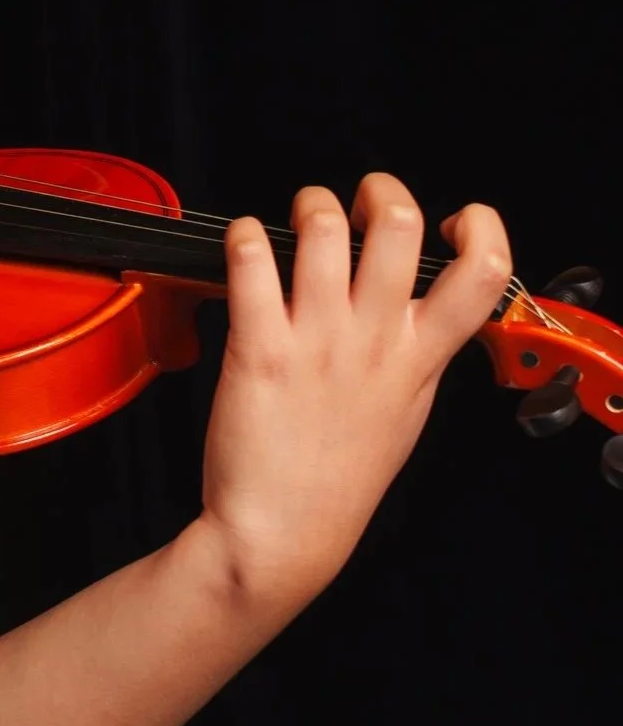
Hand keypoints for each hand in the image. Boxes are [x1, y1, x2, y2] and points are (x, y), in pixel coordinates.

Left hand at [199, 174, 511, 612]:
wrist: (278, 535)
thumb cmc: (336, 481)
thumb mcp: (405, 415)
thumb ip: (419, 358)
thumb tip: (419, 315)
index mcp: (420, 358)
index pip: (484, 272)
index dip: (480, 227)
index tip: (452, 222)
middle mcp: (374, 340)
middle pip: (399, 226)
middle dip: (379, 191)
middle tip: (359, 200)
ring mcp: (317, 341)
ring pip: (322, 229)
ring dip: (310, 206)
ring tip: (300, 218)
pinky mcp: (259, 347)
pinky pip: (251, 263)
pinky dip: (243, 236)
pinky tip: (241, 242)